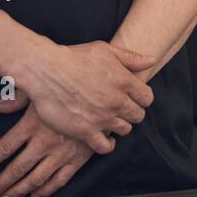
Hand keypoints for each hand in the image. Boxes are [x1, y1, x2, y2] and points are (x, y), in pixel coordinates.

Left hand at [0, 93, 93, 196]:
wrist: (103, 96)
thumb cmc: (68, 89)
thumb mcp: (39, 89)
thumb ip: (14, 99)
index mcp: (32, 125)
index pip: (4, 148)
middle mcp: (45, 142)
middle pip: (16, 168)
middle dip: (0, 183)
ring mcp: (62, 153)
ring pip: (36, 178)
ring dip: (19, 191)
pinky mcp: (78, 159)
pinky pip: (59, 180)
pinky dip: (46, 190)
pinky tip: (35, 195)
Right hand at [19, 39, 156, 151]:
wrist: (45, 70)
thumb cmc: (73, 57)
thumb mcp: (105, 50)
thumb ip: (130, 57)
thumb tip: (151, 60)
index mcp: (124, 81)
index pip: (147, 98)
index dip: (141, 98)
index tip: (133, 98)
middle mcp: (116, 101)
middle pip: (138, 116)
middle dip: (131, 113)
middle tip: (120, 110)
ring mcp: (101, 118)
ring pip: (125, 131)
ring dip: (119, 126)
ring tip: (110, 120)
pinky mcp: (85, 131)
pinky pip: (105, 147)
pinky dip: (107, 144)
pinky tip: (104, 137)